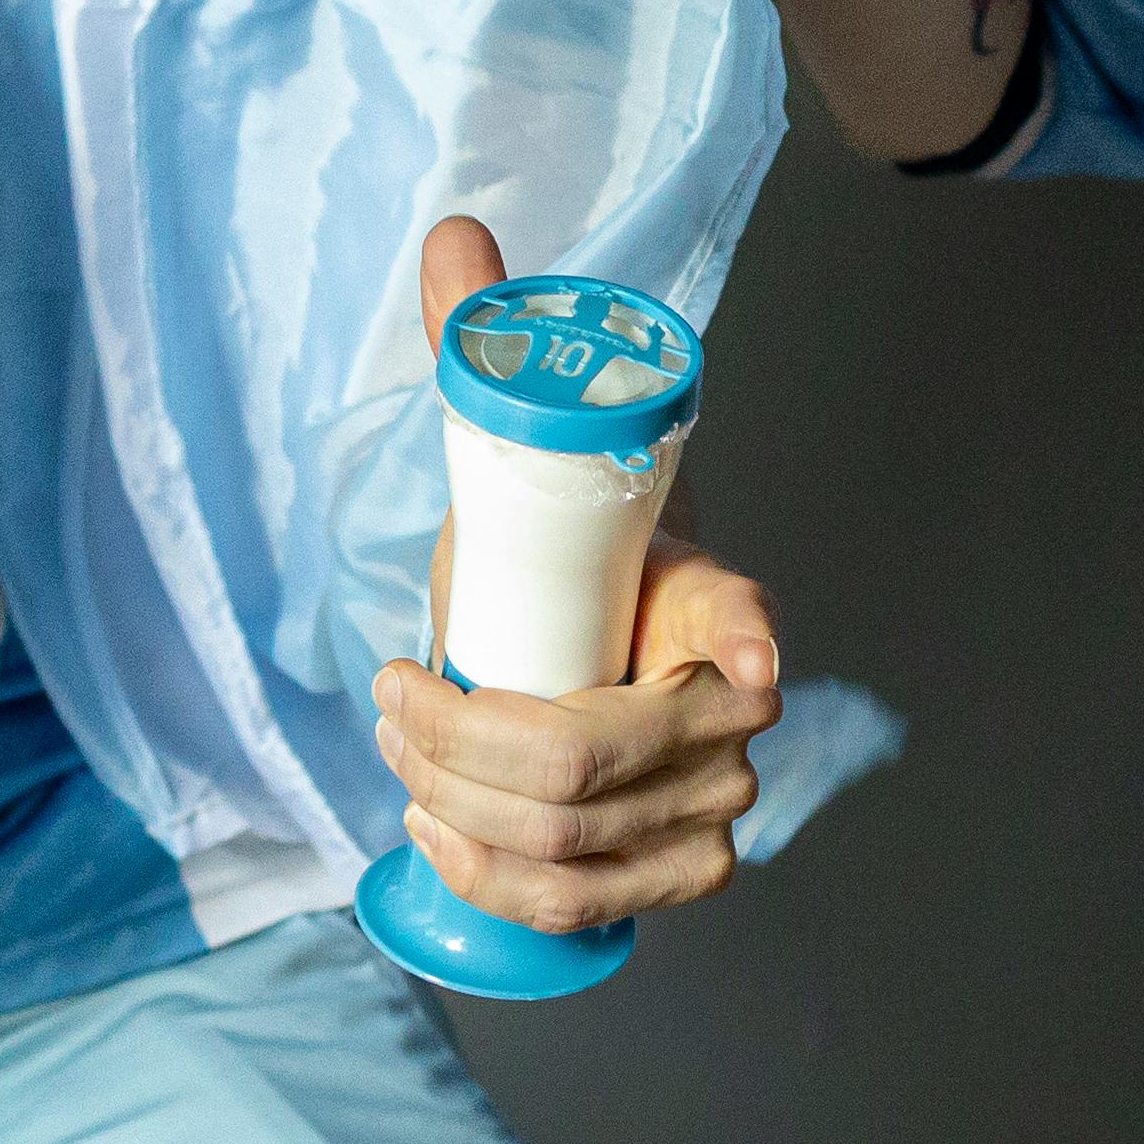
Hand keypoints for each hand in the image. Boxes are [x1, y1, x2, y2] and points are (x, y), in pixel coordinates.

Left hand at [367, 213, 784, 935]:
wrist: (577, 650)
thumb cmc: (555, 563)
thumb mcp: (518, 463)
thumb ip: (486, 348)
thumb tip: (454, 236)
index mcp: (721, 600)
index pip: (747, 621)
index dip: (751, 646)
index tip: (750, 664)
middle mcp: (733, 711)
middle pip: (590, 761)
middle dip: (462, 748)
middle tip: (392, 701)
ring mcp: (715, 805)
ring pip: (569, 842)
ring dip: (457, 810)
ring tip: (398, 755)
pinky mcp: (677, 877)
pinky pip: (583, 907)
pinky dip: (496, 885)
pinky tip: (439, 839)